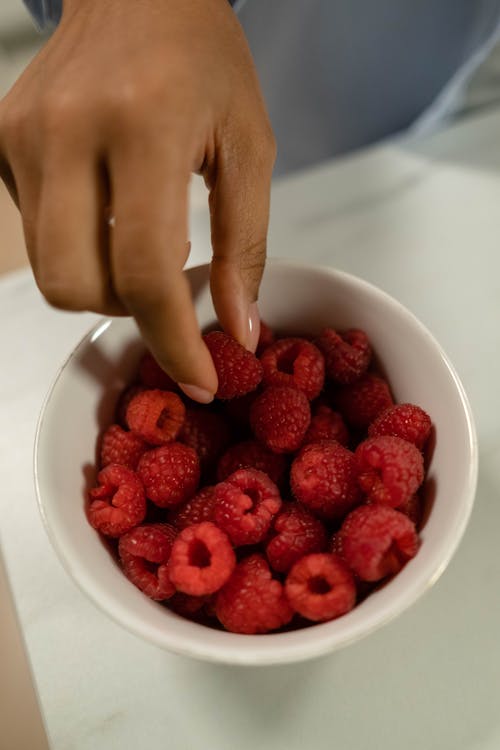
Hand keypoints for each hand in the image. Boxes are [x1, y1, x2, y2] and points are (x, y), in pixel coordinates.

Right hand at [0, 0, 274, 401]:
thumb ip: (247, 246)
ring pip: (50, 274)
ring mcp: (22, 137)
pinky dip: (76, 248)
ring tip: (139, 245)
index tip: (199, 379)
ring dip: (103, 286)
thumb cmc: (203, 60)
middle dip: (131, 311)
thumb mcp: (249, 148)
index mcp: (142, 126)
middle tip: (169, 287)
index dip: (174, 341)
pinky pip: (34, 238)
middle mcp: (66, 131)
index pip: (147, 272)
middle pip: (80, 287)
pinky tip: (105, 210)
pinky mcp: (0, 142)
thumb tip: (239, 329)